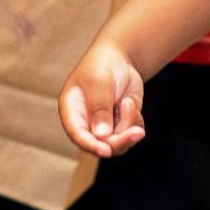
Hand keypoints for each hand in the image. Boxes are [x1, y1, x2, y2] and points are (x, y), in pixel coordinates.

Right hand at [59, 42, 145, 157]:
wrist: (119, 59)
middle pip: (101, 145)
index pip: (78, 135)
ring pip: (118, 143)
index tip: (106, 151)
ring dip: (129, 127)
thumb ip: (99, 108)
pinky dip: (136, 122)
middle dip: (120, 140)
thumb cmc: (102, 66)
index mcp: (72, 112)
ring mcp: (104, 126)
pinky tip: (130, 103)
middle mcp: (86, 123)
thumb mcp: (99, 82)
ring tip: (128, 102)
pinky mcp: (120, 124)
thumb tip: (101, 134)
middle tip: (138, 133)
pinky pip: (130, 134)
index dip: (91, 145)